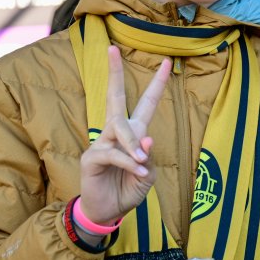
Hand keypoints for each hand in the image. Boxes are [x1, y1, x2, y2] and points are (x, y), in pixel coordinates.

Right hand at [78, 46, 171, 223]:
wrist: (108, 211)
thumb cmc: (129, 189)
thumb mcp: (147, 174)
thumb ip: (149, 157)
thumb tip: (147, 139)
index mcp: (134, 134)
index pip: (146, 104)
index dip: (156, 84)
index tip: (168, 63)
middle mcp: (115, 133)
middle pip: (115, 97)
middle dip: (114, 73)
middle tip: (111, 49)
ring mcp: (101, 143)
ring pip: (119, 130)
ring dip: (133, 146)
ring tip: (141, 163)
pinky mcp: (91, 157)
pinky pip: (113, 153)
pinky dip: (128, 163)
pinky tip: (136, 172)